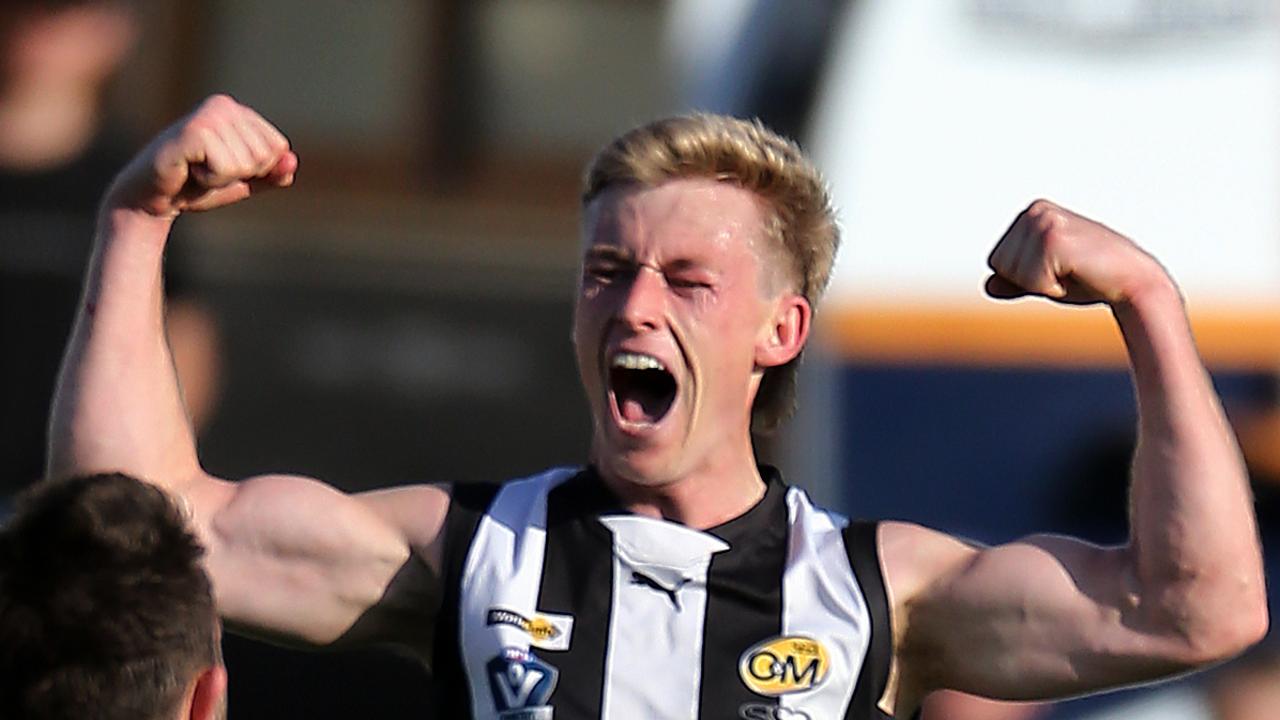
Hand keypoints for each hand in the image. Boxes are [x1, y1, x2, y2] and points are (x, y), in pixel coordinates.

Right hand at [105, 94, 296, 217]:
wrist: (151, 198)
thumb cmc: (196, 186)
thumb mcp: (243, 182)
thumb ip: (271, 174)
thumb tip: (292, 162)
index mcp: (238, 112)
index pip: (278, 147)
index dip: (256, 170)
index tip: (223, 167)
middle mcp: (224, 106)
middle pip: (266, 156)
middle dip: (239, 174)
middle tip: (207, 171)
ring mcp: (208, 115)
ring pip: (247, 164)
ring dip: (222, 178)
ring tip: (196, 169)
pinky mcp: (195, 131)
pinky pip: (227, 169)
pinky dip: (210, 180)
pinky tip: (188, 170)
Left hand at [984, 199, 1170, 306]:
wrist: (1135, 283)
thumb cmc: (1093, 280)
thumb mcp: (1046, 279)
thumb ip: (1015, 281)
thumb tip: (988, 285)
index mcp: (1032, 213)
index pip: (997, 261)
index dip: (1025, 278)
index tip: (1058, 270)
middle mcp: (1036, 211)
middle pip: (1000, 266)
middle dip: (1031, 281)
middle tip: (1069, 272)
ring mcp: (1044, 222)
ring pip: (1013, 274)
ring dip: (1043, 284)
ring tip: (1074, 272)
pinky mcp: (1053, 238)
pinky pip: (1030, 280)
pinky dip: (1051, 288)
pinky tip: (1078, 274)